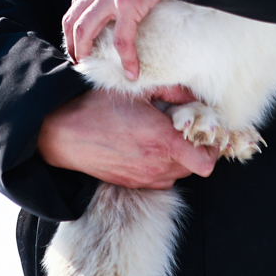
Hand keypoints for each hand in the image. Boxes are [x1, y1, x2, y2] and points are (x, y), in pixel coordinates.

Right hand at [37, 86, 217, 188]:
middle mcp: (157, 165)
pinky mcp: (133, 184)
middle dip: (194, 148)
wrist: (63, 134)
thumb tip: (194, 97)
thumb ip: (173, 92)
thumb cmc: (99, 108)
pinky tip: (146, 146)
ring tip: (161, 135)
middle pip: (195, 166)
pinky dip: (161, 165)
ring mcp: (144, 179)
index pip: (206, 162)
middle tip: (182, 128)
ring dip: (177, 157)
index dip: (211, 148)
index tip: (205, 132)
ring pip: (178, 173)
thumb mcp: (138, 91)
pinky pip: (160, 179)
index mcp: (162, 141)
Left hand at [66, 0, 183, 79]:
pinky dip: (125, 59)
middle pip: (72, 21)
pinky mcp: (128, 4)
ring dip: (85, 53)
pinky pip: (122, 40)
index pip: (76, 3)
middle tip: (79, 59)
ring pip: (84, 32)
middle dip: (71, 43)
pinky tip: (132, 71)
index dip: (74, 24)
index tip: (80, 37)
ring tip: (92, 68)